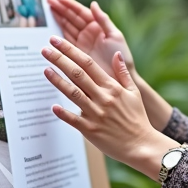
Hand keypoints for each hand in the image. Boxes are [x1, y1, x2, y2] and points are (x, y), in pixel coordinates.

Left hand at [42, 36, 175, 178]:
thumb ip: (123, 73)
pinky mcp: (90, 130)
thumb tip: (116, 54)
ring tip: (45, 69)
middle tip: (45, 49)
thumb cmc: (138, 119)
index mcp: (112, 87)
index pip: (88, 63)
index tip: (58, 41)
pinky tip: (53, 106)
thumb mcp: (134, 92)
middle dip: (60, 59)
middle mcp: (102, 97)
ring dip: (57, 81)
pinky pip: (73, 120)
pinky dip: (63, 113)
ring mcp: (95, 113)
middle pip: (77, 73)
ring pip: (73, 93)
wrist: (141, 145)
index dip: (71, 50)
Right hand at [46, 0, 135, 74]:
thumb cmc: (122, 56)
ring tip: (47, 10)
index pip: (81, 12)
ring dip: (58, 19)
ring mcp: (82, 43)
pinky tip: (50, 28)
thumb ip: (103, 20)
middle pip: (72, 18)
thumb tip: (93, 3)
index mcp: (98, 26)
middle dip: (60, 9)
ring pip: (67, 27)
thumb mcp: (115, 36)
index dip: (70, 5)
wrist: (120, 78)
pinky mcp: (77, 53)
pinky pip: (66, 41)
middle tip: (48, 1)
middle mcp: (88, 33)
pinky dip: (58, 35)